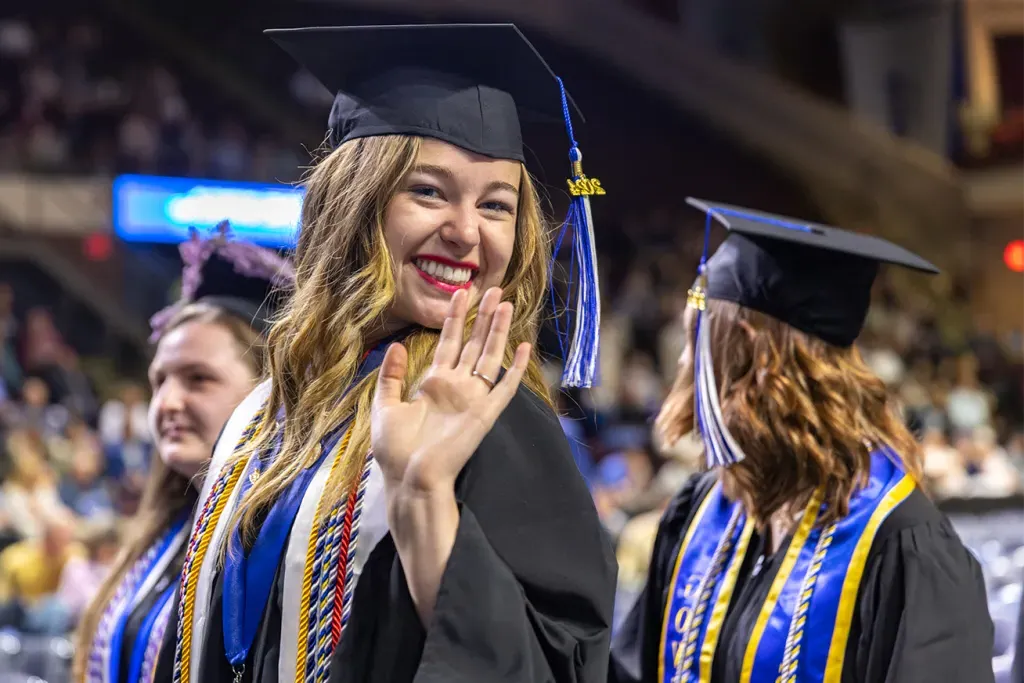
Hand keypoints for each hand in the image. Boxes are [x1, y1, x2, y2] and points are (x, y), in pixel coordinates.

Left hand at [371, 287, 530, 495]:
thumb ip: (391, 376)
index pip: (449, 342)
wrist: (410, 479)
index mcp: (434, 384)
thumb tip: (398, 345)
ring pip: (489, 356)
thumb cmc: (396, 451)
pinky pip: (505, 388)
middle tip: (494, 289)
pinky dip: (516, 368)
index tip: (460, 293)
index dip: (455, 317)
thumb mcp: (385, 406)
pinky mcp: (485, 414)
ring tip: (507, 304)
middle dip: (483, 316)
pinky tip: (524, 347)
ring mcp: (473, 399)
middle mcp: (457, 387)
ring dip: (499, 331)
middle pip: (473, 343)